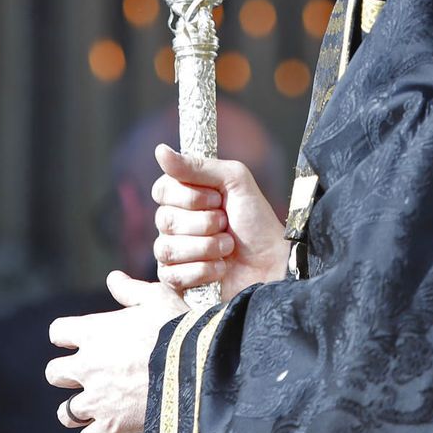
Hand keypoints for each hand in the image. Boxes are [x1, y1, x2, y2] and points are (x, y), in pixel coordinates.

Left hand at [47, 271, 186, 432]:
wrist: (195, 366)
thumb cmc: (176, 328)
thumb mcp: (157, 297)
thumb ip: (130, 289)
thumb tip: (114, 278)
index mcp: (93, 332)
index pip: (57, 333)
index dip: (67, 336)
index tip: (82, 340)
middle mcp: (87, 366)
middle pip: (54, 374)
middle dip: (68, 374)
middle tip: (91, 374)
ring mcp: (96, 398)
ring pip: (66, 412)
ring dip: (79, 409)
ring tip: (98, 406)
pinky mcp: (111, 425)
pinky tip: (112, 430)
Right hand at [152, 144, 288, 298]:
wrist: (273, 262)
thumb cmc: (256, 220)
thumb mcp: (235, 180)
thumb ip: (198, 165)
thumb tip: (160, 150)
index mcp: (185, 197)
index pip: (161, 190)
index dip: (189, 196)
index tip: (217, 198)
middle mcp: (175, 224)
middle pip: (164, 219)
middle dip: (204, 223)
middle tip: (226, 223)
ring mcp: (175, 253)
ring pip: (167, 248)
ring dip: (207, 247)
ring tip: (229, 247)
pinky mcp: (178, 281)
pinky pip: (173, 275)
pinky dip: (204, 270)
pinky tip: (221, 268)